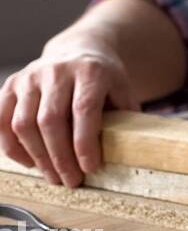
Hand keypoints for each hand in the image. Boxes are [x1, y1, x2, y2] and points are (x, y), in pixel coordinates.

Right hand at [0, 42, 139, 187]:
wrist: (78, 50)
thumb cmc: (103, 78)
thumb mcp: (123, 89)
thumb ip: (126, 115)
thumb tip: (132, 150)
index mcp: (90, 71)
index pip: (84, 109)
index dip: (85, 142)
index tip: (90, 167)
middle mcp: (56, 71)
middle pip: (51, 120)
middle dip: (60, 157)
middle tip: (71, 181)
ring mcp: (29, 77)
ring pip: (23, 123)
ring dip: (38, 157)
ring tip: (54, 176)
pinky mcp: (11, 85)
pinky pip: (2, 121)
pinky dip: (12, 147)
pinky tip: (30, 163)